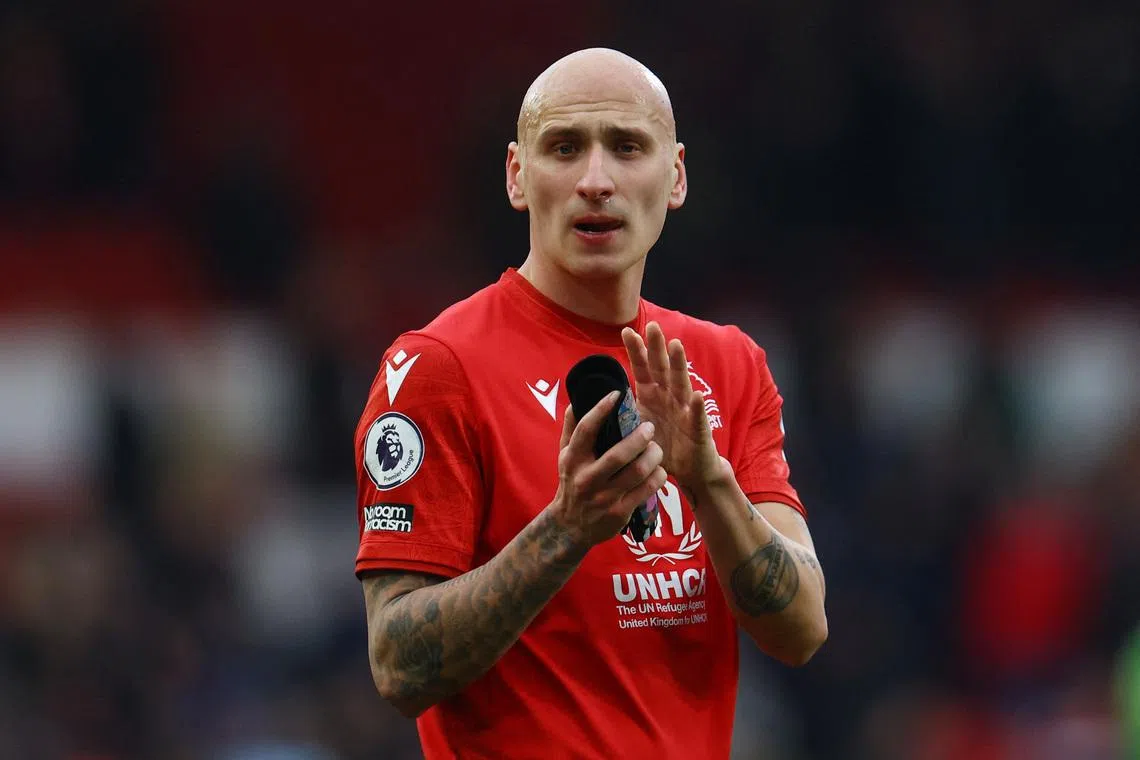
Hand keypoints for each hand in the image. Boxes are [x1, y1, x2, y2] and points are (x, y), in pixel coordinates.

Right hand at [548, 390, 667, 547]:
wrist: (569, 526)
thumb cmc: (572, 482)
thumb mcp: (565, 456)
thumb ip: (572, 428)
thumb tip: (579, 398)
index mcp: (573, 459)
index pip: (586, 431)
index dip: (601, 410)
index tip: (617, 394)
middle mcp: (587, 479)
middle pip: (618, 454)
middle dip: (639, 438)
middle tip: (650, 427)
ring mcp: (604, 498)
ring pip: (637, 472)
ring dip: (653, 456)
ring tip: (657, 449)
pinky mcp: (619, 512)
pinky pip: (646, 490)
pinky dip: (658, 477)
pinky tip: (659, 470)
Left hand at [621, 322, 725, 493]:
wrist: (689, 470)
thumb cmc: (662, 446)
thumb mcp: (635, 427)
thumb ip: (621, 413)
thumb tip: (592, 403)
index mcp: (652, 396)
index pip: (642, 369)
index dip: (636, 351)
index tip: (626, 331)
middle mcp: (669, 398)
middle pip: (662, 369)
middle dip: (657, 348)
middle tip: (653, 326)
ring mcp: (685, 411)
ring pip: (681, 384)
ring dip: (679, 365)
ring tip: (675, 346)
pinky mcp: (698, 429)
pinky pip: (697, 416)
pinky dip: (696, 406)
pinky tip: (696, 395)